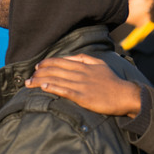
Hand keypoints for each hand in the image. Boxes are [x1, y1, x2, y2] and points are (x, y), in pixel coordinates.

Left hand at [25, 54, 141, 116]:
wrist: (124, 95)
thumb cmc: (112, 81)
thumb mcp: (100, 64)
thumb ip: (85, 58)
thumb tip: (72, 57)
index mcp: (84, 64)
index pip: (60, 61)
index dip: (46, 63)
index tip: (37, 66)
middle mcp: (80, 72)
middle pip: (54, 69)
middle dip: (39, 72)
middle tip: (28, 77)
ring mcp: (80, 84)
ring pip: (56, 79)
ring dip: (39, 80)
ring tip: (28, 83)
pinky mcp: (82, 96)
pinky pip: (63, 90)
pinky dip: (51, 87)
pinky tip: (42, 86)